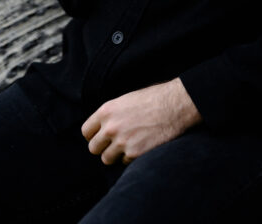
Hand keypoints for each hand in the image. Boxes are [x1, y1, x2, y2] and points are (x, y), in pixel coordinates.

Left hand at [81, 79, 200, 165]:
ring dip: (115, 155)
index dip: (93, 135)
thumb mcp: (127, 100)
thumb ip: (111, 114)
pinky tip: (141, 145)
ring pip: (106, 159)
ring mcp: (122, 142)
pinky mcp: (134, 153)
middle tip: (114, 143)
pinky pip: (124, 162)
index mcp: (107, 111)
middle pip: (93, 148)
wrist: (175, 105)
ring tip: (128, 145)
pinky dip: (131, 157)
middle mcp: (111, 127)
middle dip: (103, 147)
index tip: (101, 137)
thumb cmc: (154, 98)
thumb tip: (102, 128)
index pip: (86, 131)